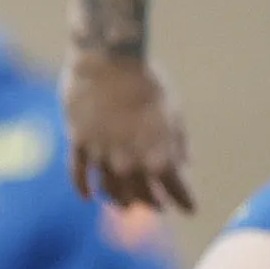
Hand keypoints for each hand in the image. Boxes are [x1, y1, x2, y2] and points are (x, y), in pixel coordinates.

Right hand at [64, 43, 192, 213]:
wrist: (107, 59)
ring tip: (126, 207)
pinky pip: (79, 174)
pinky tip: (88, 196)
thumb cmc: (146, 80)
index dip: (185, 201)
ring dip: (120, 202)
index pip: (175, 189)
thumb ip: (177, 142)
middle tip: (158, 208)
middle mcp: (129, 162)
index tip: (190, 209)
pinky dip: (83, 188)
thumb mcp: (172, 110)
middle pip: (141, 196)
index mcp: (157, 155)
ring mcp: (101, 155)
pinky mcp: (78, 144)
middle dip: (152, 204)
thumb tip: (185, 164)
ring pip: (110, 190)